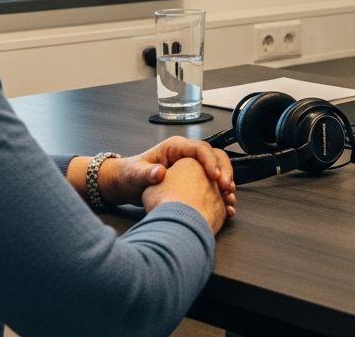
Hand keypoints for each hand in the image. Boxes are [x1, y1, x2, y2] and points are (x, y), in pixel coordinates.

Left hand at [99, 136, 236, 216]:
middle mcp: (186, 155)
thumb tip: (159, 172)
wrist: (126, 186)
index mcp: (175, 148)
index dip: (210, 161)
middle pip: (214, 156)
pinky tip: (225, 206)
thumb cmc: (129, 176)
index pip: (200, 148)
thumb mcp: (134, 174)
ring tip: (229, 198)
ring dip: (225, 183)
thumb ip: (145, 173)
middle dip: (224, 171)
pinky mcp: (194, 180)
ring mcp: (192, 167)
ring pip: (217, 169)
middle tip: (226, 188)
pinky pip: (212, 184)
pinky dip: (219, 194)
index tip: (214, 176)